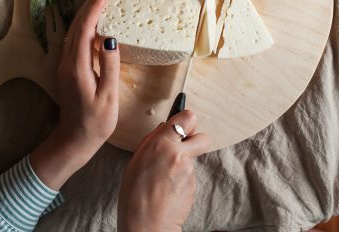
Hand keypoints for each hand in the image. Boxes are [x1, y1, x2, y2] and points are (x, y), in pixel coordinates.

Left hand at [30, 0, 119, 189]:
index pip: (85, 28)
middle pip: (77, 24)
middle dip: (89, 2)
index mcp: (77, 66)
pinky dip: (86, 24)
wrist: (75, 140)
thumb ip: (109, 66)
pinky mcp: (69, 68)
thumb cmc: (96, 122)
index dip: (95, 7)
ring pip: (75, 30)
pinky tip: (96, 20)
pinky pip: (76, 39)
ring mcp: (66, 64)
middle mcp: (68, 61)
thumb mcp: (108, 96)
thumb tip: (110, 38)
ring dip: (87, 11)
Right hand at [118, 110, 209, 231]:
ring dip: (184, 165)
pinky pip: (190, 177)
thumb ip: (154, 140)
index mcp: (160, 143)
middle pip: (203, 137)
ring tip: (165, 180)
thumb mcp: (137, 158)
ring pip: (193, 160)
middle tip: (184, 149)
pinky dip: (182, 181)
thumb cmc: (134, 193)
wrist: (145, 225)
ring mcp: (188, 171)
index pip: (187, 117)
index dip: (187, 121)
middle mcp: (178, 153)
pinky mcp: (193, 186)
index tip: (183, 127)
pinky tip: (169, 190)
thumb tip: (166, 129)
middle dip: (197, 141)